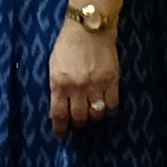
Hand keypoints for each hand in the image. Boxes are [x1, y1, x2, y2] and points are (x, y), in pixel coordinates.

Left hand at [46, 17, 120, 135]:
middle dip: (77, 125)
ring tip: (91, 118)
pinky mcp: (112, 81)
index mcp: (59, 83)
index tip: (61, 137)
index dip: (60, 129)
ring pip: (96, 114)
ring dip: (93, 120)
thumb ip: (57, 86)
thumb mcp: (54, 66)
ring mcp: (96, 85)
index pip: (59, 114)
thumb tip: (60, 106)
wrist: (89, 29)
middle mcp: (77, 87)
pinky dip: (109, 112)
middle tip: (78, 126)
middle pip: (79, 117)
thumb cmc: (67, 45)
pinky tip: (106, 111)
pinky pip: (112, 105)